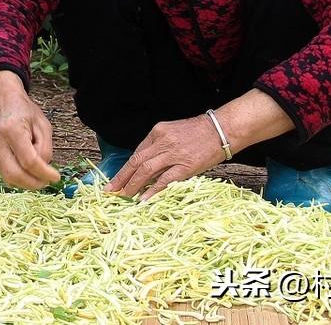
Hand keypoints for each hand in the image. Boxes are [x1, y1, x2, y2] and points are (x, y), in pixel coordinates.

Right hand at [0, 71, 62, 189]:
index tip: (56, 177)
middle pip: (14, 174)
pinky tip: (23, 164)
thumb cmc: (26, 114)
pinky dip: (18, 175)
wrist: (4, 104)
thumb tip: (42, 171)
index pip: (28, 160)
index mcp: (12, 129)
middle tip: (46, 182)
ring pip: (8, 178)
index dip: (44, 173)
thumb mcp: (43, 126)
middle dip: (33, 183)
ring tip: (37, 173)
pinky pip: (5, 174)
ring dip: (26, 181)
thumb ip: (45, 149)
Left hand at [106, 115, 223, 201]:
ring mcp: (173, 154)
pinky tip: (143, 199)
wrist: (220, 130)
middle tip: (110, 190)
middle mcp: (161, 142)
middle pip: (136, 162)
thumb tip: (146, 166)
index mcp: (157, 132)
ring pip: (145, 171)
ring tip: (123, 196)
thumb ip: (159, 146)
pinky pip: (164, 180)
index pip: (136, 153)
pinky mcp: (185, 166)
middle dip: (121, 178)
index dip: (125, 168)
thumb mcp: (173, 132)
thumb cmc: (198, 132)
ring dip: (132, 185)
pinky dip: (152, 191)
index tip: (116, 179)